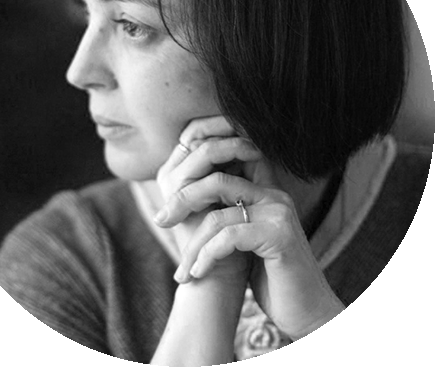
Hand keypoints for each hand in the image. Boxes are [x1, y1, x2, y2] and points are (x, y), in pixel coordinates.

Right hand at [155, 116, 260, 287]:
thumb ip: (236, 161)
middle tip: (253, 123)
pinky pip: (204, 156)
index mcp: (181, 170)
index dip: (221, 121)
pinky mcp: (178, 190)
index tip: (249, 118)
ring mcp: (171, 180)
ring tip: (257, 143)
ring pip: (201, 141)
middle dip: (226, 123)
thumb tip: (253, 128)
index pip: (196, 130)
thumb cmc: (232, 229)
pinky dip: (231, 149)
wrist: (222, 268)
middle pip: (195, 130)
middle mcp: (171, 172)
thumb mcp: (235, 187)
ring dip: (233, 138)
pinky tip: (254, 152)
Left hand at [156, 116, 343, 338]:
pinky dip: (207, 256)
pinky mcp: (279, 235)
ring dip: (193, 245)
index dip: (197, 167)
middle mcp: (274, 194)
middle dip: (182, 201)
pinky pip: (229, 236)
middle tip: (162, 221)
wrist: (307, 311)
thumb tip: (185, 199)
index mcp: (265, 189)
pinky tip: (199, 272)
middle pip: (216, 180)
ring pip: (217, 214)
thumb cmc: (270, 276)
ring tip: (183, 270)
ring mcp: (278, 212)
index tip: (171, 198)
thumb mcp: (245, 238)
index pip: (227, 159)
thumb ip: (227, 213)